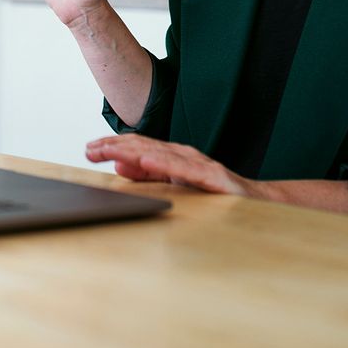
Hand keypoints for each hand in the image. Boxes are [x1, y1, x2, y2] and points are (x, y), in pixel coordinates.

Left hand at [85, 134, 248, 195]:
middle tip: (90, 149)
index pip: (137, 147)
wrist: (257, 201)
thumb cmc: (214, 193)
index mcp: (172, 156)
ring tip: (110, 150)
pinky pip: (185, 169)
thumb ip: (149, 174)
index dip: (112, 146)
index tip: (89, 149)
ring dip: (132, 151)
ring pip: (160, 153)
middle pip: (143, 146)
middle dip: (115, 146)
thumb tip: (119, 166)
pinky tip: (146, 161)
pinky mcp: (212, 177)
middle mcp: (183, 155)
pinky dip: (164, 163)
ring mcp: (198, 164)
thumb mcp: (175, 183)